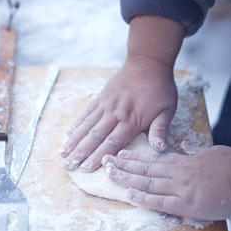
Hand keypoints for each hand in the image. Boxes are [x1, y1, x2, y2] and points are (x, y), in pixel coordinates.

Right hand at [59, 56, 177, 171]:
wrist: (148, 61)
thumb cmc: (160, 88)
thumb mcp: (168, 109)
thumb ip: (160, 129)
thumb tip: (158, 148)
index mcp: (132, 120)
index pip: (112, 143)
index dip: (98, 156)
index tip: (86, 169)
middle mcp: (115, 114)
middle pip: (94, 137)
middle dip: (80, 153)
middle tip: (68, 166)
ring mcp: (105, 105)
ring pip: (86, 126)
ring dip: (73, 141)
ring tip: (63, 153)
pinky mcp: (101, 98)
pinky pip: (86, 113)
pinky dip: (77, 124)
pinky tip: (68, 135)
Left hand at [102, 146, 230, 219]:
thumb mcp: (213, 152)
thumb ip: (195, 151)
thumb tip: (184, 147)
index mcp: (185, 162)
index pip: (154, 159)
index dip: (135, 158)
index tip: (120, 155)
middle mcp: (178, 174)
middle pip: (145, 169)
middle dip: (124, 166)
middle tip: (106, 162)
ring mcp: (181, 189)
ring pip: (148, 183)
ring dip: (126, 179)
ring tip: (110, 175)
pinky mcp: (186, 205)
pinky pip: (160, 202)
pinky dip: (144, 198)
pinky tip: (129, 195)